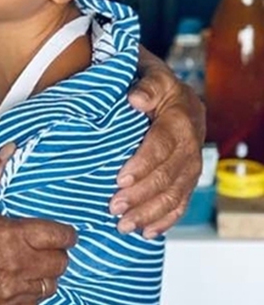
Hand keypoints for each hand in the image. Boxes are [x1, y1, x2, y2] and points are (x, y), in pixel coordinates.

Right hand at [0, 146, 76, 304]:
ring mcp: (9, 291)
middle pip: (60, 263)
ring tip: (32, 263)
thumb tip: (10, 150)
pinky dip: (30, 294)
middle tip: (45, 246)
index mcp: (11, 235)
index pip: (60, 237)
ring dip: (44, 274)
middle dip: (56, 252)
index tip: (62, 232)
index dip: (65, 233)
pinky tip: (19, 282)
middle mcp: (16, 266)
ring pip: (49, 286)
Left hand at [112, 47, 205, 237]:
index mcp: (180, 117)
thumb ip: (145, 85)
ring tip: (124, 226)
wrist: (170, 91)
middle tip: (114, 207)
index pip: (161, 145)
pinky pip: (181, 202)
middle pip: (168, 175)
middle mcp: (191, 143)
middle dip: (141, 195)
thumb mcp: (148, 72)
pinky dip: (166, 220)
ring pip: (175, 193)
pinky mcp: (188, 177)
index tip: (120, 179)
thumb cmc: (151, 81)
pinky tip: (147, 232)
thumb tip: (135, 99)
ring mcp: (191, 163)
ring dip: (150, 213)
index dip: (142, 164)